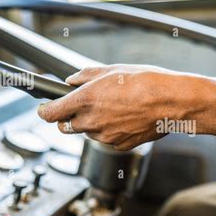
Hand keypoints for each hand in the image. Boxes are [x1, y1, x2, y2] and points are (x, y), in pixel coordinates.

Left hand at [37, 64, 206, 149]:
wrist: (171, 102)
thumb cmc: (146, 82)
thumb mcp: (111, 70)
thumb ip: (85, 76)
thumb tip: (72, 81)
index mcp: (84, 101)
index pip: (49, 114)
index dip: (44, 110)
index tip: (45, 108)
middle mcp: (91, 122)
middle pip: (66, 127)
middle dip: (70, 117)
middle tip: (84, 105)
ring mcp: (105, 137)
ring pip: (88, 133)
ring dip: (92, 123)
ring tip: (114, 108)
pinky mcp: (119, 145)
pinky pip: (107, 139)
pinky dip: (110, 131)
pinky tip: (125, 118)